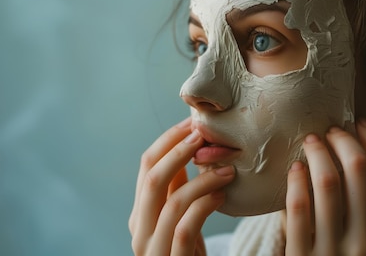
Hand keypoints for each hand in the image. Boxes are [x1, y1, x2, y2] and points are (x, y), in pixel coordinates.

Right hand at [129, 117, 235, 255]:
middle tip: (205, 134)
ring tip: (227, 168)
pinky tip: (222, 196)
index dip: (169, 140)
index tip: (193, 123)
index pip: (146, 166)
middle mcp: (138, 229)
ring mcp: (152, 248)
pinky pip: (185, 227)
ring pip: (171, 201)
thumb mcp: (178, 219)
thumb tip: (186, 147)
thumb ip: (177, 190)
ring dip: (202, 178)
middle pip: (152, 177)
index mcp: (138, 213)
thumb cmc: (187, 253)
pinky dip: (204, 206)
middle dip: (180, 150)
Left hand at [285, 118, 365, 254]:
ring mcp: (334, 252)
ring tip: (311, 142)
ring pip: (327, 183)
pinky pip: (297, 210)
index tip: (361, 124)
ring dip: (317, 153)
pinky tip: (294, 169)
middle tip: (332, 129)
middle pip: (360, 170)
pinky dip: (296, 182)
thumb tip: (358, 156)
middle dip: (344, 139)